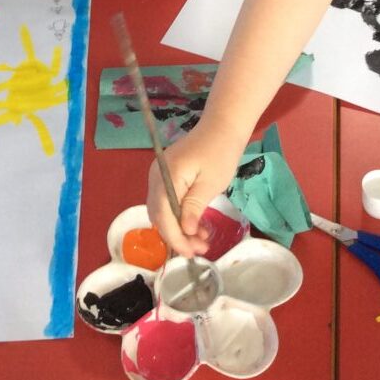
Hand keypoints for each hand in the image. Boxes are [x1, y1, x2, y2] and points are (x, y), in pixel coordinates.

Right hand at [146, 127, 237, 256]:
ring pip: (162, 211)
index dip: (175, 237)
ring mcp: (160, 175)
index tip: (192, 253)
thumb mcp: (211, 183)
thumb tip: (185, 231)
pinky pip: (168, 202)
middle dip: (177, 236)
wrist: (222, 126)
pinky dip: (180, 217)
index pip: (162, 214)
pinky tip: (198, 226)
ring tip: (203, 240)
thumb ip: (194, 207)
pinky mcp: (168, 176)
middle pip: (159, 214)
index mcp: (167, 175)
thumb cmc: (220, 152)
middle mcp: (157, 175)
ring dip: (179, 229)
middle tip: (200, 249)